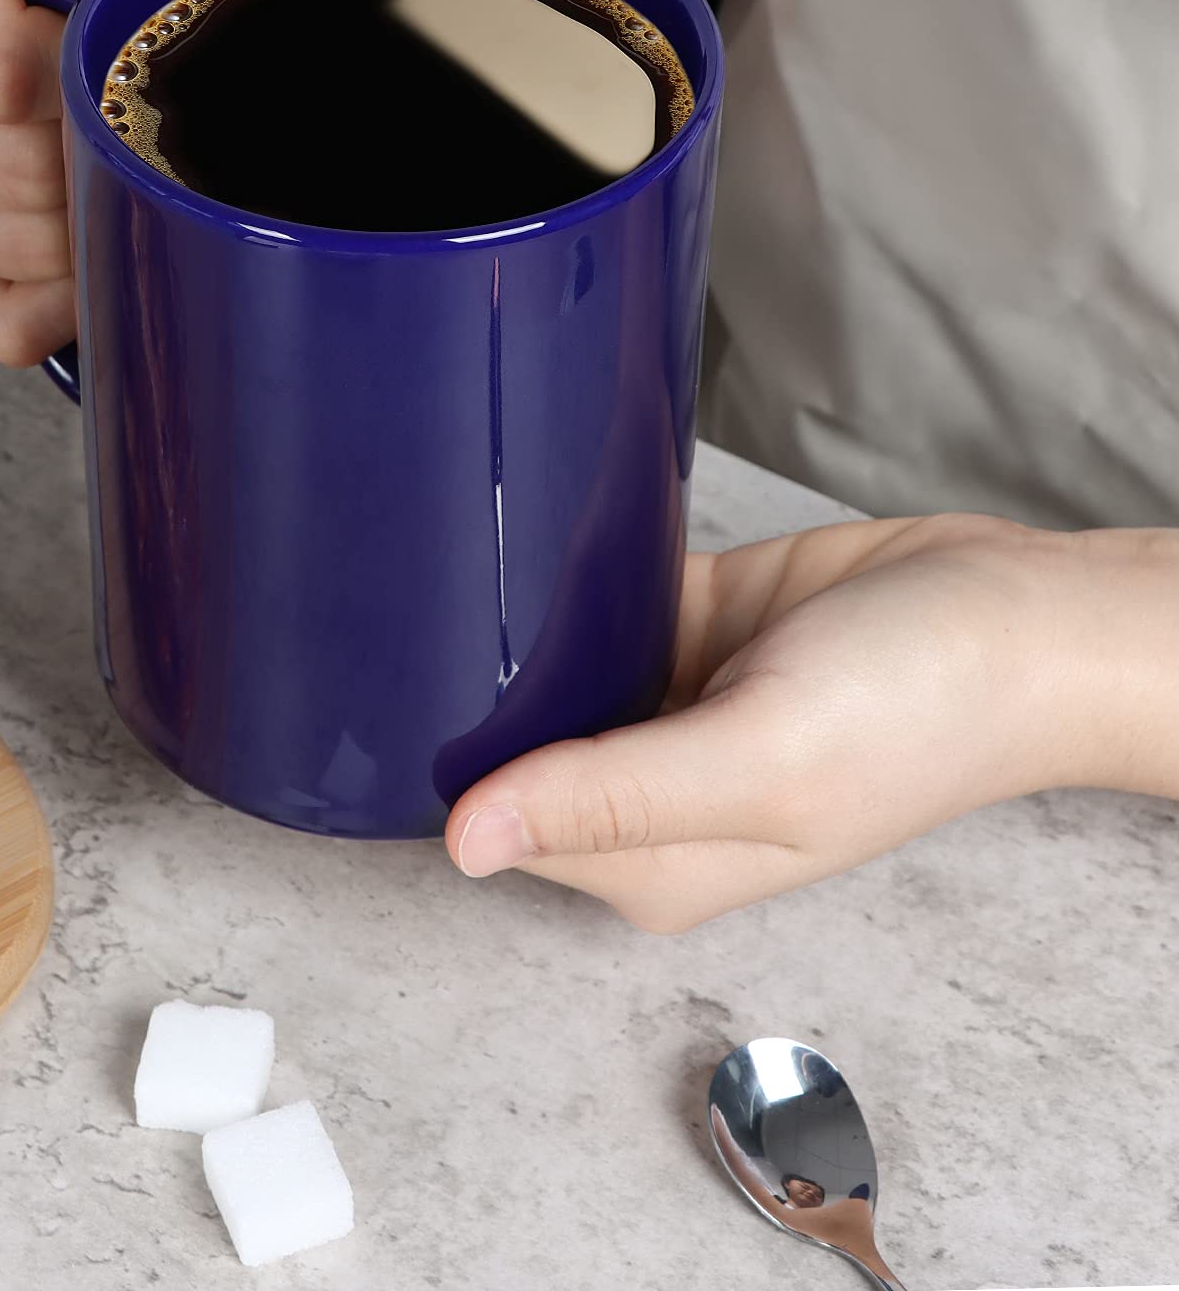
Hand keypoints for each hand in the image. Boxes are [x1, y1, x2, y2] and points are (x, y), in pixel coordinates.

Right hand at [0, 0, 209, 364]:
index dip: (90, 80)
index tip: (123, 48)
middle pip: (7, 174)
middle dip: (97, 152)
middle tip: (131, 109)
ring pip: (13, 254)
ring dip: (93, 221)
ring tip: (109, 152)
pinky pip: (4, 322)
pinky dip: (69, 293)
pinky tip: (84, 223)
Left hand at [445, 513, 1178, 930]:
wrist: (1018, 612)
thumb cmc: (916, 709)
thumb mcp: (760, 763)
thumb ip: (612, 799)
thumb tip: (463, 844)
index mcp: (652, 858)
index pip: (500, 825)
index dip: (440, 769)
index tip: (374, 696)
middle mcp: (647, 791)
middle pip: (512, 748)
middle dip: (461, 692)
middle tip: (388, 605)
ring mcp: (663, 703)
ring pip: (542, 670)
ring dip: (504, 630)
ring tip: (438, 553)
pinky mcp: (682, 625)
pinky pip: (589, 602)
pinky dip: (560, 576)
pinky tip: (521, 534)